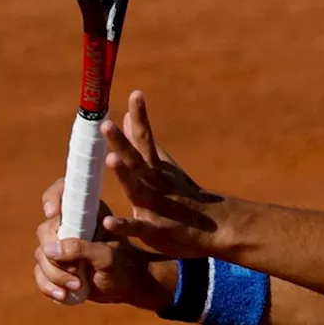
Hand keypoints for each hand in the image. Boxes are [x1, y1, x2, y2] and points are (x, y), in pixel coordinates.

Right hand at [34, 177, 174, 309]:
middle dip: (56, 255)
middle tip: (75, 270)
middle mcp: (71, 225)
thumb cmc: (123, 264)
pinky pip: (40, 274)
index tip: (52, 212)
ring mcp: (61, 246)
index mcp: (88, 213)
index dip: (53, 196)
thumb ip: (82, 249)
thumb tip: (49, 249)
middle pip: (45, 231)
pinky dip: (48, 286)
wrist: (127, 285)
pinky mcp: (55, 266)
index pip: (64, 191)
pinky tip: (64, 295)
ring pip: (41, 255)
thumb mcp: (107, 256)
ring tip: (77, 285)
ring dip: (55, 274)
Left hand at [99, 90, 232, 258]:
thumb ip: (142, 144)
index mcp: (156, 168)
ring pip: (138, 189)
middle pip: (137, 160)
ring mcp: (156, 205)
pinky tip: (109, 222)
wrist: (217, 226)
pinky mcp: (155, 230)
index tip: (135, 94)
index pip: (146, 139)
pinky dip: (124, 225)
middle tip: (106, 125)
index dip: (141, 117)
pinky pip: (137, 228)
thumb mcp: (163, 167)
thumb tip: (124, 116)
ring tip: (112, 159)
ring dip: (125, 175)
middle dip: (121, 143)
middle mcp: (156, 183)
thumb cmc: (185, 195)